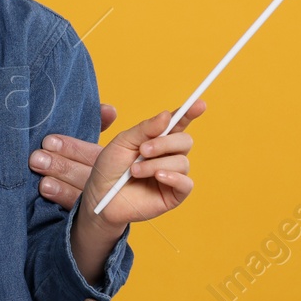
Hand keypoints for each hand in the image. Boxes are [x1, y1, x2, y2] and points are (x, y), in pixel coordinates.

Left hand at [30, 103, 118, 208]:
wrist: (96, 208)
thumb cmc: (85, 164)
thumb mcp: (93, 146)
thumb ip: (99, 123)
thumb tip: (110, 109)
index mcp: (112, 163)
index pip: (92, 154)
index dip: (71, 148)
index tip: (49, 141)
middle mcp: (109, 183)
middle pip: (86, 174)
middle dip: (60, 165)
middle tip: (36, 158)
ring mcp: (101, 202)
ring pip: (83, 195)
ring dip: (61, 187)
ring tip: (42, 183)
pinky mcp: (91, 220)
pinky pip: (78, 213)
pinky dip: (64, 202)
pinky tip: (47, 197)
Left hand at [84, 100, 205, 227]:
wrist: (100, 196)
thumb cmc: (110, 168)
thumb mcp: (123, 143)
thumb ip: (144, 129)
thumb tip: (167, 115)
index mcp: (158, 139)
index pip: (178, 123)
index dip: (189, 113)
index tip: (199, 104)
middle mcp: (168, 156)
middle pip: (184, 141)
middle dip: (164, 143)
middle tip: (142, 150)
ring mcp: (173, 175)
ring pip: (182, 162)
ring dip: (156, 164)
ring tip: (135, 171)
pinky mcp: (174, 195)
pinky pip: (186, 184)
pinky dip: (173, 177)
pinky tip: (158, 177)